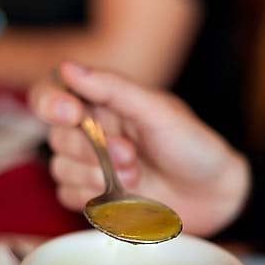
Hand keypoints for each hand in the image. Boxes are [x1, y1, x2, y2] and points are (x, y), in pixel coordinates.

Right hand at [28, 62, 250, 235]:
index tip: (72, 114)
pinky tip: (124, 196)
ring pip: (60, 169)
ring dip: (96, 176)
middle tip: (130, 155)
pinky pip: (68, 196)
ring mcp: (88, 166)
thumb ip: (112, 88)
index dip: (51, 103)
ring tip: (136, 176)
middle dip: (92, 149)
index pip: (50, 94)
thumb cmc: (192, 145)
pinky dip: (94, 198)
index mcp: (101, 103)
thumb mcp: (157, 110)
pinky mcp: (90, 196)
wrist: (213, 195)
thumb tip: (67, 66)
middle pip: (56, 137)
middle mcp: (89, 132)